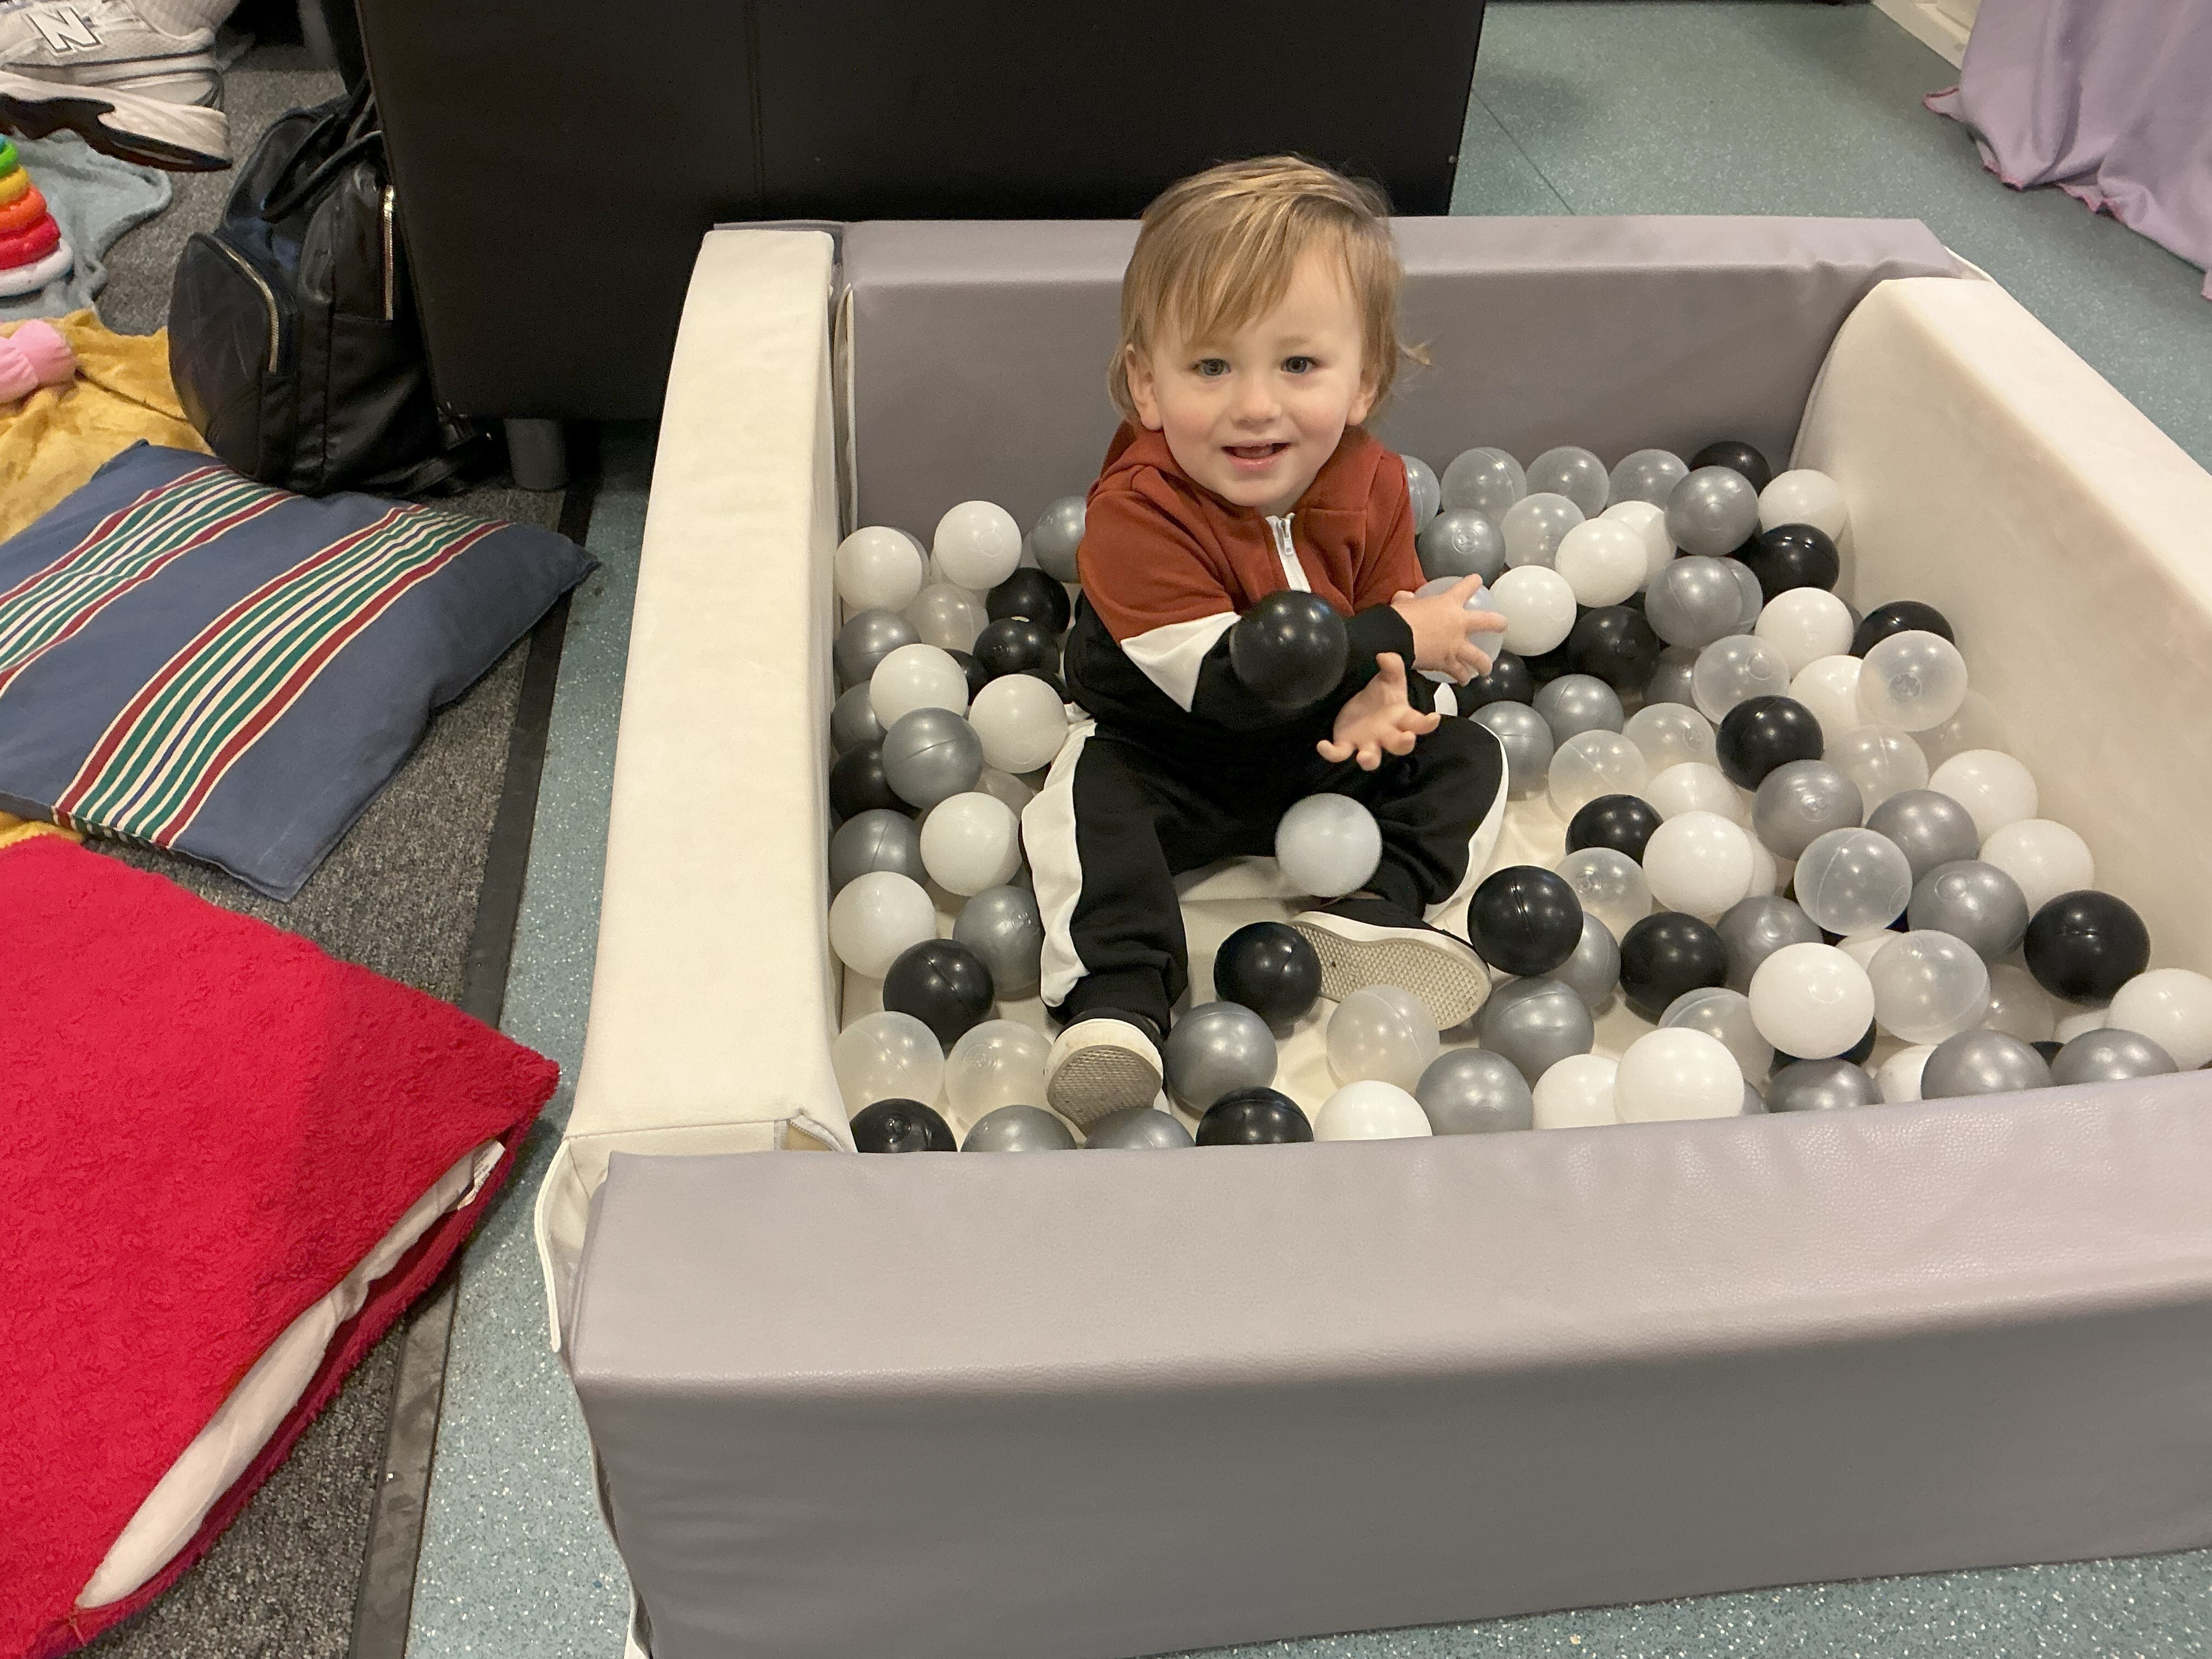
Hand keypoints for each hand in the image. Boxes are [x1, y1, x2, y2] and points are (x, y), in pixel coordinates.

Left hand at [1317, 653, 1439, 769]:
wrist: (1359, 702)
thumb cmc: (1380, 694)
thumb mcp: (1388, 677)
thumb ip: (1392, 666)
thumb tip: (1385, 656)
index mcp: (1401, 718)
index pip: (1419, 723)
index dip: (1428, 723)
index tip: (1434, 718)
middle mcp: (1387, 734)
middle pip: (1400, 745)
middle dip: (1404, 743)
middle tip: (1407, 738)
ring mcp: (1367, 742)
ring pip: (1372, 758)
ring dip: (1370, 759)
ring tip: (1365, 757)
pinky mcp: (1346, 744)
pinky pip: (1340, 753)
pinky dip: (1331, 752)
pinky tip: (1322, 745)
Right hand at [1390, 573, 1507, 682]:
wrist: (1395, 638)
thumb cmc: (1398, 618)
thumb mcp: (1402, 603)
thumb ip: (1406, 600)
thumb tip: (1404, 597)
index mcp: (1448, 604)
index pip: (1465, 588)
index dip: (1473, 583)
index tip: (1477, 580)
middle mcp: (1459, 624)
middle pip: (1487, 622)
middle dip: (1498, 623)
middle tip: (1503, 625)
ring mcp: (1456, 645)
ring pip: (1478, 657)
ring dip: (1484, 664)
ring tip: (1486, 669)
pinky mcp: (1448, 663)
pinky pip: (1459, 672)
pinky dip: (1461, 677)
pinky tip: (1463, 681)